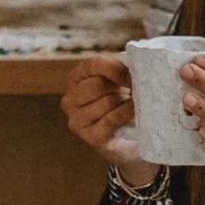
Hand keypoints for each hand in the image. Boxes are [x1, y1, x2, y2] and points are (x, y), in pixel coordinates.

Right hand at [63, 54, 151, 176]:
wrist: (130, 140)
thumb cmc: (123, 103)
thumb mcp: (120, 81)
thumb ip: (122, 71)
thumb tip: (132, 70)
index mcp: (76, 79)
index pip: (91, 65)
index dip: (113, 68)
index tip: (130, 74)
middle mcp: (70, 100)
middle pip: (97, 85)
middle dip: (119, 87)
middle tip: (134, 91)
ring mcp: (77, 120)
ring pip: (106, 102)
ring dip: (125, 102)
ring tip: (132, 105)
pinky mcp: (90, 136)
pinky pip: (111, 119)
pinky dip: (126, 114)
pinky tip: (134, 113)